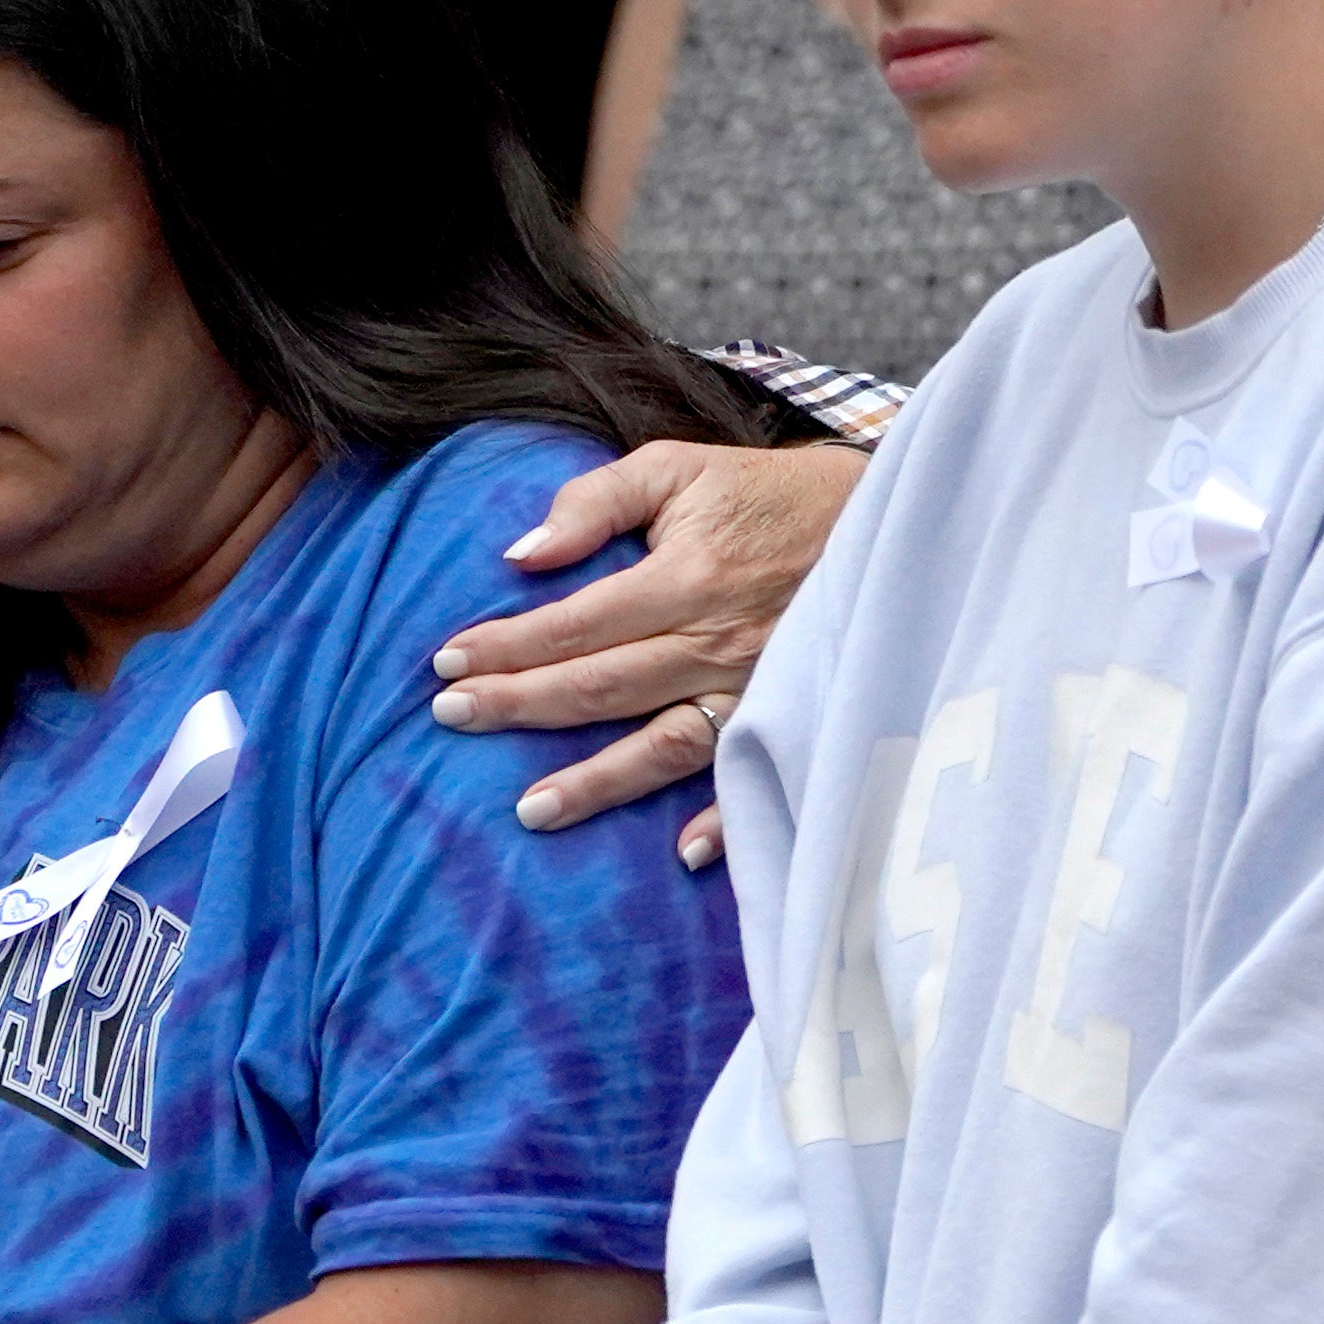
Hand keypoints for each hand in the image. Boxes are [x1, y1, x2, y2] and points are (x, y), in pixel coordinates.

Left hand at [426, 440, 869, 863]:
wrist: (878, 520)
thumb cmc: (763, 493)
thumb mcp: (677, 469)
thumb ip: (596, 501)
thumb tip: (521, 556)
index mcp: (684, 576)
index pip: (574, 623)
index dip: (505, 646)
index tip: (445, 664)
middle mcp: (716, 641)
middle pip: (601, 687)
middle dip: (519, 706)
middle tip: (451, 720)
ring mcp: (755, 686)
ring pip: (663, 746)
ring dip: (597, 782)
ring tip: (531, 811)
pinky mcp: (791, 712)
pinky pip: (755, 773)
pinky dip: (728, 818)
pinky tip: (686, 854)